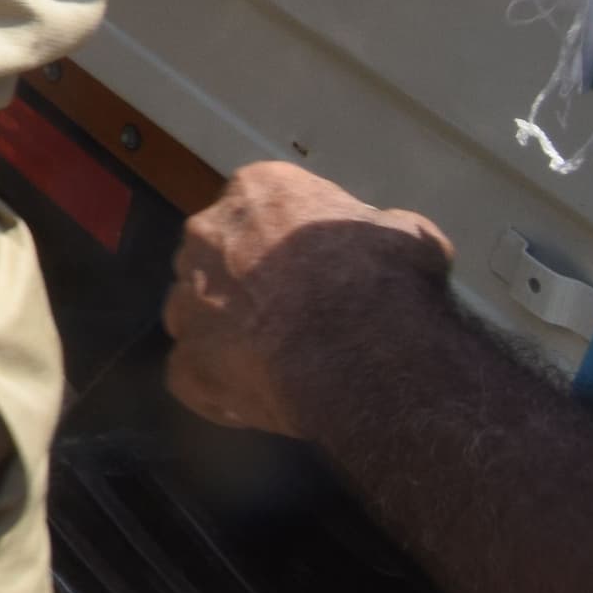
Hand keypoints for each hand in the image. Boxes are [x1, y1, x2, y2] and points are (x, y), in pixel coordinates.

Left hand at [160, 160, 451, 437]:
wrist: (367, 354)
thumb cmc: (388, 285)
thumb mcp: (405, 235)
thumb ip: (374, 231)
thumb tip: (379, 240)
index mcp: (255, 192)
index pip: (259, 209)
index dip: (286, 245)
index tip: (316, 271)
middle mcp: (206, 237)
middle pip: (218, 258)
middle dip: (248, 285)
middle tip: (295, 318)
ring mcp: (187, 302)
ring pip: (197, 314)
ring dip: (228, 334)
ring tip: (279, 361)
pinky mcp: (188, 364)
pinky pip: (196, 375)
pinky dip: (224, 390)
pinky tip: (265, 399)